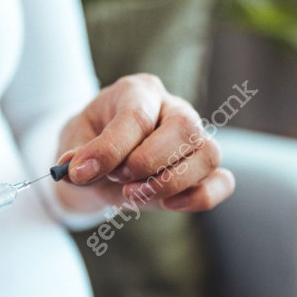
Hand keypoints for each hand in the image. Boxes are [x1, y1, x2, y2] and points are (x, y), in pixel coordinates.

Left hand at [55, 74, 234, 212]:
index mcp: (140, 91)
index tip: (81, 172)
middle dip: (148, 162)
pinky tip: (169, 204)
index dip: (110, 148)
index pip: (137, 115)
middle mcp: (174, 109)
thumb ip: (78, 155)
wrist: (99, 165)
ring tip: (134, 194)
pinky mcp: (204, 170)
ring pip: (208, 154)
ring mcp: (195, 139)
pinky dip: (201, 196)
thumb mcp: (74, 143)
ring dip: (171, 182)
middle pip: (184, 127)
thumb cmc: (90, 145)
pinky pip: (222, 181)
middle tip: (118, 179)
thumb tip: (78, 168)